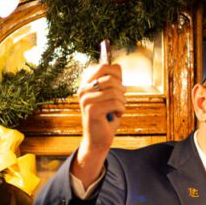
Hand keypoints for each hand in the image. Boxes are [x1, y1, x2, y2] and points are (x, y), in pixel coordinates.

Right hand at [74, 63, 124, 186]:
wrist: (98, 138)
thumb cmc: (106, 116)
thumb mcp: (111, 95)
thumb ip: (113, 80)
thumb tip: (117, 66)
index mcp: (86, 83)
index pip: (104, 66)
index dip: (117, 75)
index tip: (119, 87)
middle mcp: (82, 89)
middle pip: (111, 78)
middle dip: (122, 89)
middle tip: (121, 99)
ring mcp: (85, 99)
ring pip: (115, 91)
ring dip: (123, 101)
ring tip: (120, 108)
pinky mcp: (91, 110)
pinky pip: (115, 103)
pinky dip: (122, 109)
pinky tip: (117, 115)